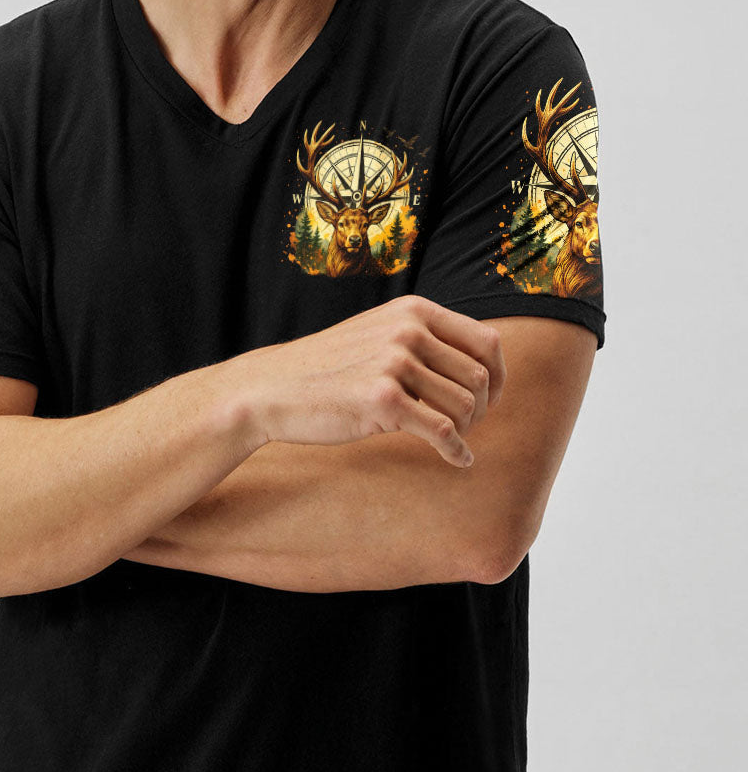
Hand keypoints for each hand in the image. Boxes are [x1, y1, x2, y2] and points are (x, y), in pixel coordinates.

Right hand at [231, 295, 505, 466]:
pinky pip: (443, 432)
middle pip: (479, 378)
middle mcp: (408, 331)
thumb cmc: (328, 369)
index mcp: (413, 311)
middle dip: (481, 409)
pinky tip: (457, 461)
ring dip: (466, 430)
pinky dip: (457, 452)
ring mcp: (395, 364)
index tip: (490, 399)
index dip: (498, 376)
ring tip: (450, 440)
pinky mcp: (383, 401)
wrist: (273, 389)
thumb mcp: (378, 334)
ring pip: (465, 406)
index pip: (487, 342)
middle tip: (464, 427)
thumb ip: (422, 338)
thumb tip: (480, 366)